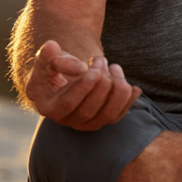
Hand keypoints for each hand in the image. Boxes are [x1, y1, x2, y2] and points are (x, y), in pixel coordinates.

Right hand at [25, 40, 141, 129]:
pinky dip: (129, 101)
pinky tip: (134, 88)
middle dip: (101, 83)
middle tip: (102, 60)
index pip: (69, 103)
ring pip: (108, 115)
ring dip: (117, 90)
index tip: (95, 69)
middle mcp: (68, 120)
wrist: (62, 74)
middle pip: (89, 110)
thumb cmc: (52, 66)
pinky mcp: (102, 120)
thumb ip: (56, 59)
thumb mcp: (48, 58)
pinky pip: (119, 115)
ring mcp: (86, 123)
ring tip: (114, 67)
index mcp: (50, 107)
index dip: (84, 86)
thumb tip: (80, 67)